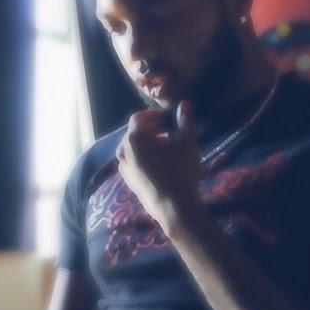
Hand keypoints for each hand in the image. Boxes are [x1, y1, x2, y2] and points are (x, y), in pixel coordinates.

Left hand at [116, 100, 201, 231]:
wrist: (174, 206)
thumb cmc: (180, 169)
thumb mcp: (187, 141)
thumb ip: (185, 120)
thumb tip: (184, 103)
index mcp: (134, 138)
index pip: (138, 117)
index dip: (153, 114)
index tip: (167, 117)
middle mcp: (123, 151)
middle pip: (134, 133)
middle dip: (150, 128)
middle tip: (168, 129)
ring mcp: (123, 168)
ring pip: (132, 149)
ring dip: (146, 144)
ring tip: (164, 147)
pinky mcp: (127, 182)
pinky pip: (133, 162)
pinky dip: (143, 158)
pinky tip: (159, 164)